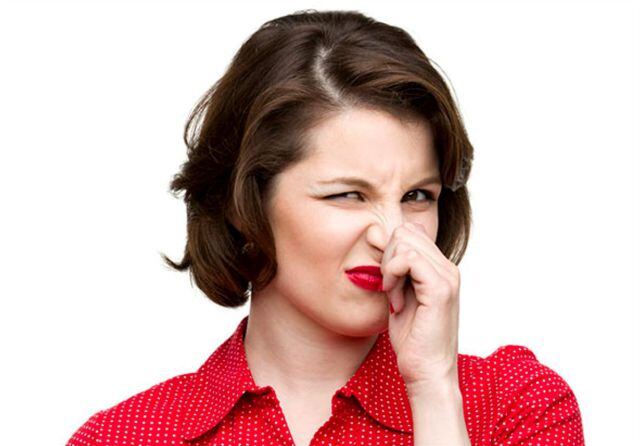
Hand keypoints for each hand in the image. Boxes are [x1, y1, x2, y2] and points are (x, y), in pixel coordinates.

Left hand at [381, 222, 461, 390]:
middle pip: (405, 232)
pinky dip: (393, 275)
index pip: (410, 231)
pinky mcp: (440, 289)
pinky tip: (396, 300)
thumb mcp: (400, 294)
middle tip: (390, 289)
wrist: (427, 371)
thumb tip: (378, 238)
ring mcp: (447, 277)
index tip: (388, 280)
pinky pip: (408, 259)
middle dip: (387, 258)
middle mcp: (448, 268)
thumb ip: (396, 269)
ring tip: (394, 295)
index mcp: (440, 268)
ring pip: (405, 241)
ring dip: (389, 268)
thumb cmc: (413, 339)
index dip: (390, 251)